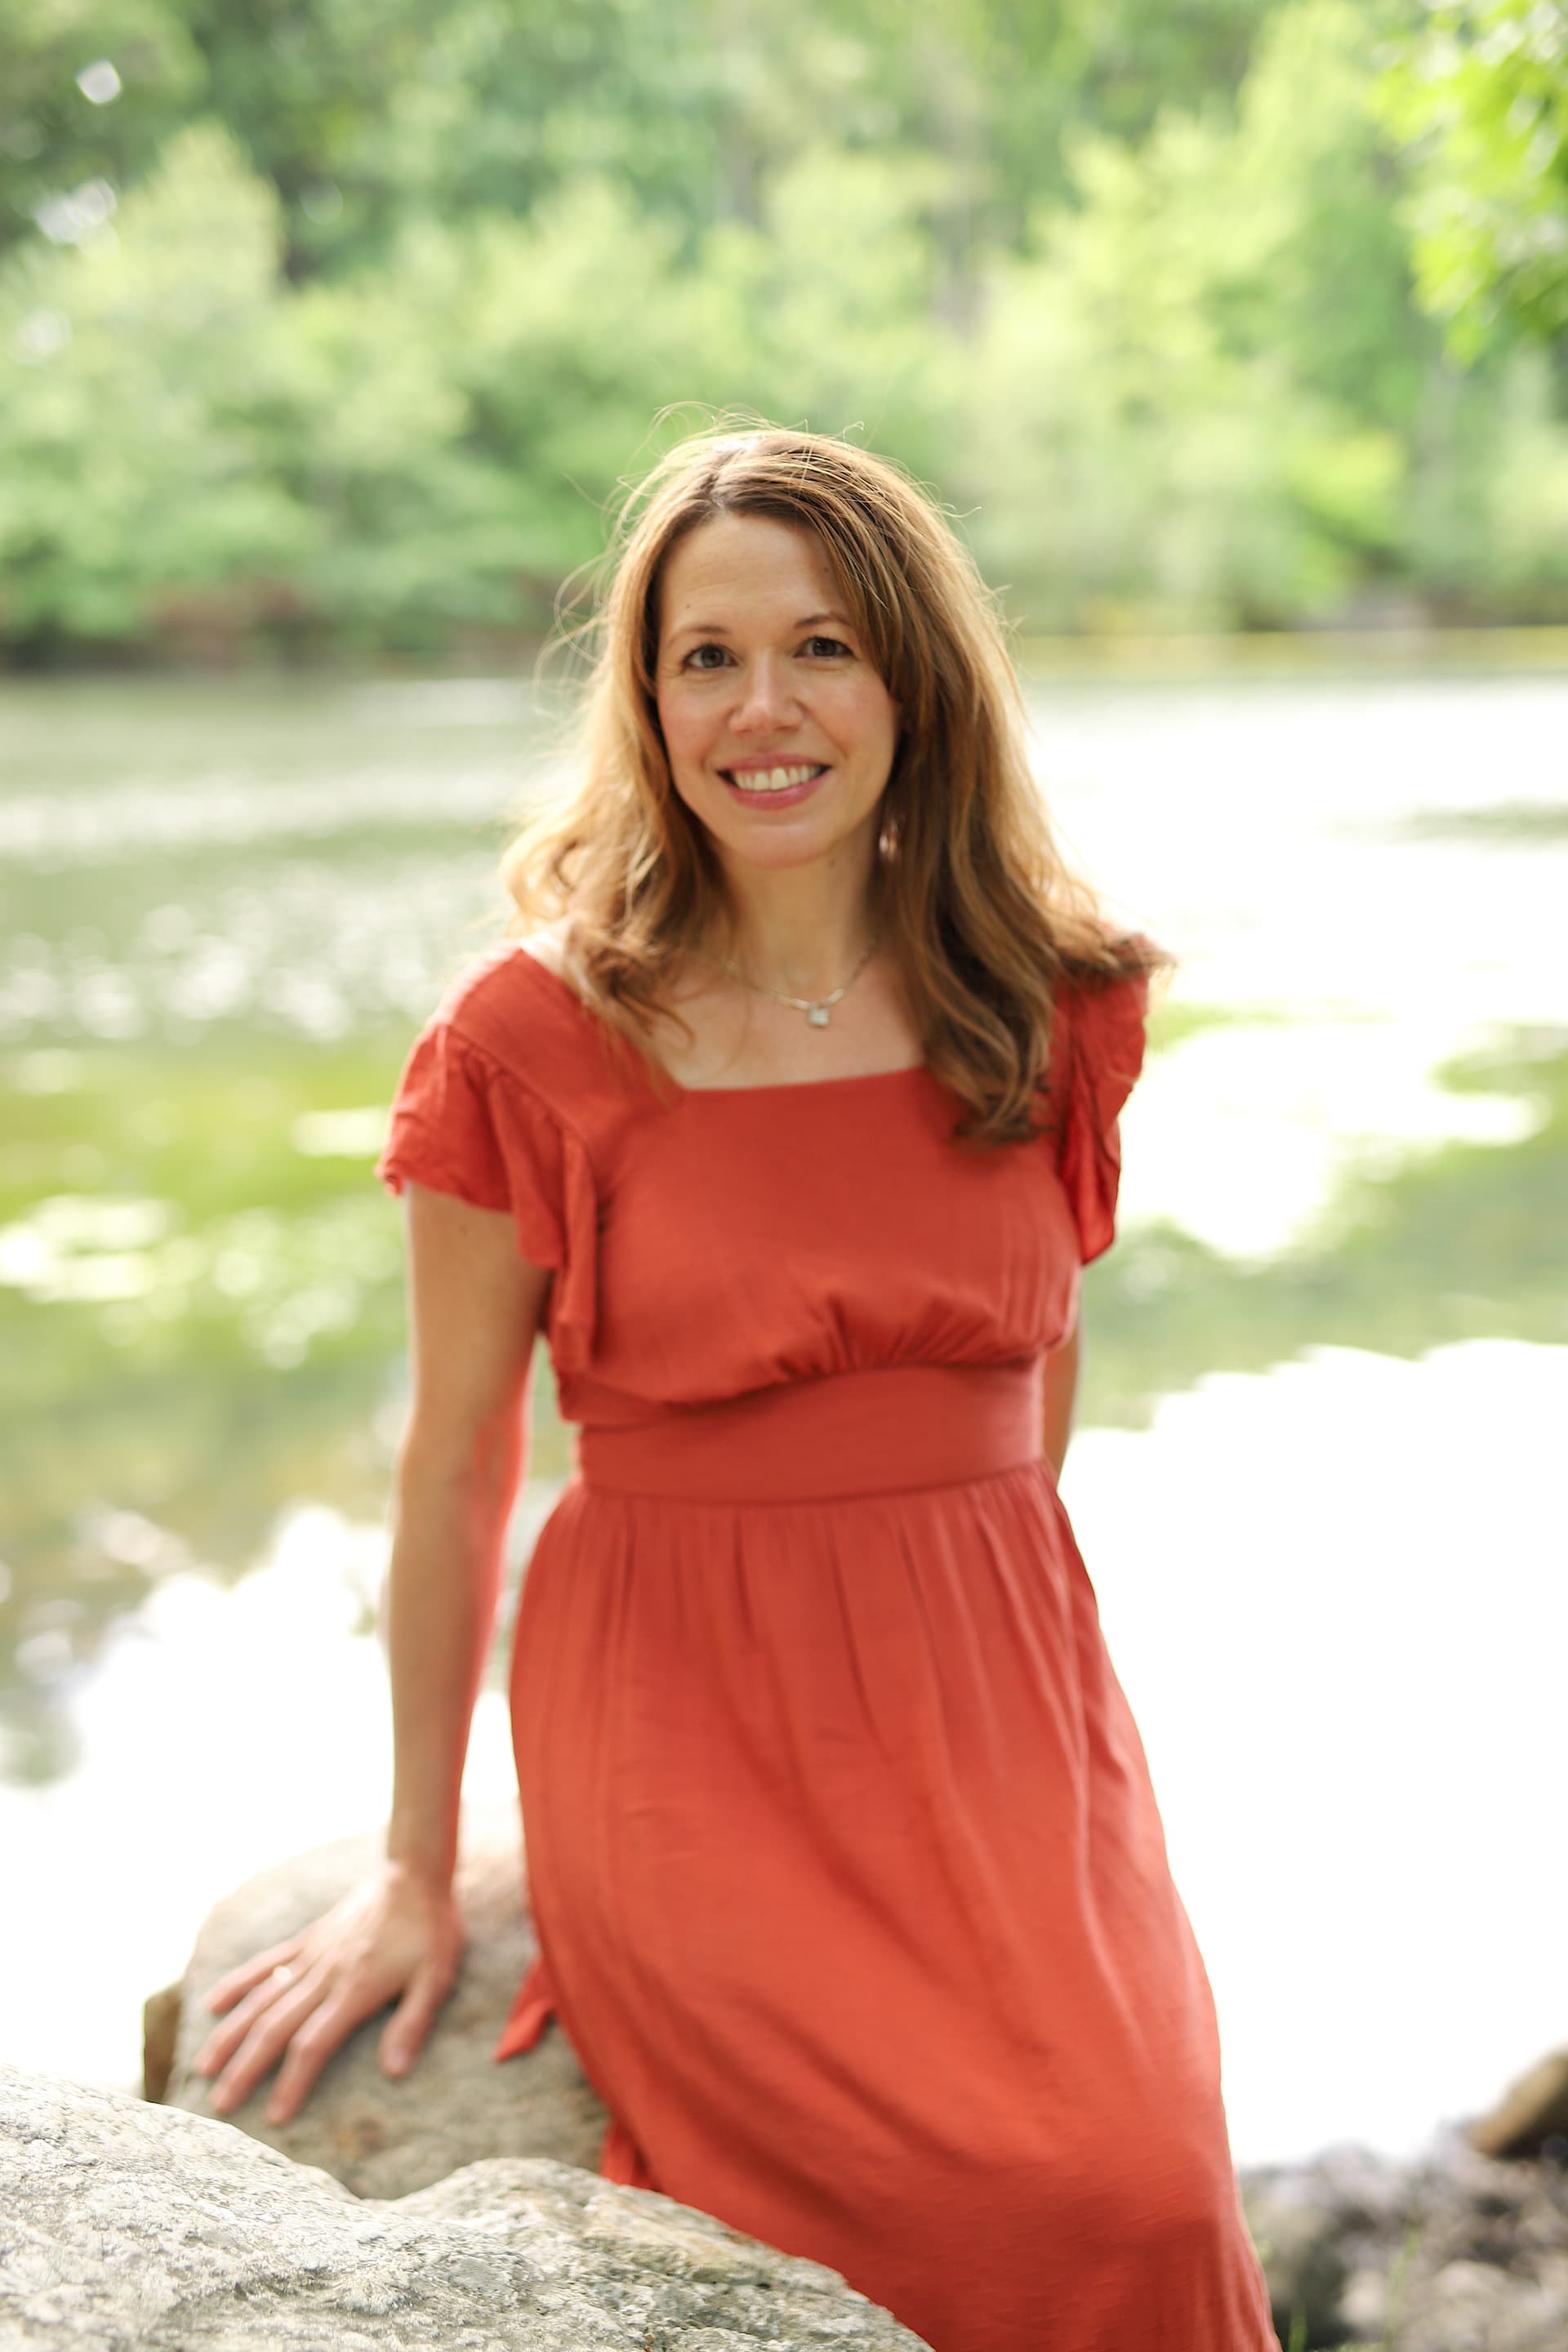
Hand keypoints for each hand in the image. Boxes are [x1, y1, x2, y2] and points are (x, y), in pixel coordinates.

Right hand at [192, 1861, 463, 2126]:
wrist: (413, 1873)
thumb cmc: (430, 1930)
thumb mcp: (435, 1978)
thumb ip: (412, 2024)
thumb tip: (395, 2073)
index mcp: (354, 1991)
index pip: (312, 2044)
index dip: (291, 2082)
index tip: (273, 2119)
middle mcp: (323, 1976)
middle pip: (274, 2028)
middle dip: (245, 2069)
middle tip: (219, 2107)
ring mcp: (310, 1956)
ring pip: (260, 1999)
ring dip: (231, 2034)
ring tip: (203, 2068)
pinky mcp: (307, 1939)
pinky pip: (265, 1963)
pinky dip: (237, 1984)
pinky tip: (212, 2004)